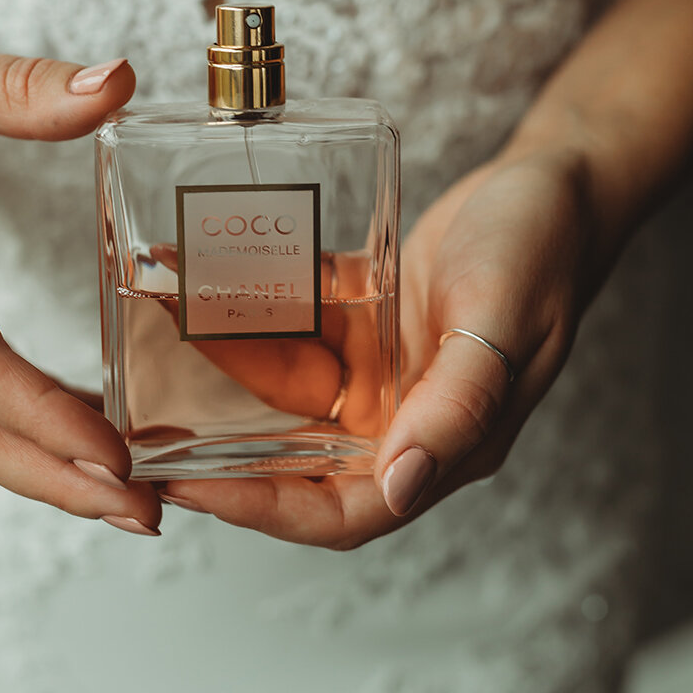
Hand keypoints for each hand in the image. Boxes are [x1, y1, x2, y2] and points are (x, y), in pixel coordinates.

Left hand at [160, 143, 608, 546]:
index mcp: (442, 444)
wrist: (553, 182)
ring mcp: (378, 374)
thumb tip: (399, 484)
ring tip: (144, 372)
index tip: (188, 488)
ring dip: (219, 392)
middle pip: (295, 469)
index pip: (340, 510)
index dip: (262, 509)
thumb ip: (457, 404)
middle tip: (139, 440)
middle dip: (218, 463)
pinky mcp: (361, 326)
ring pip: (283, 404)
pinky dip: (245, 322)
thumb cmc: (542, 249)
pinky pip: (292, 336)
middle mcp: (401, 420)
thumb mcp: (501, 322)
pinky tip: (190, 294)